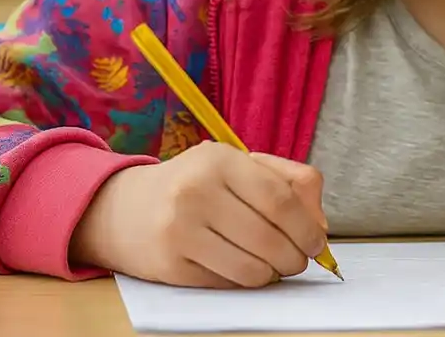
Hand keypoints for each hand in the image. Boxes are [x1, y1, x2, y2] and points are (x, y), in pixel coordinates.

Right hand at [70, 142, 329, 287]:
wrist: (123, 209)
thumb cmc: (196, 184)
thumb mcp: (240, 166)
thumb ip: (290, 182)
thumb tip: (321, 223)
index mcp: (219, 160)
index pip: (280, 199)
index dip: (307, 227)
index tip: (318, 242)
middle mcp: (195, 192)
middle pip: (268, 237)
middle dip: (295, 256)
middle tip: (300, 260)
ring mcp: (178, 231)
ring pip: (250, 268)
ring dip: (273, 274)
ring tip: (275, 265)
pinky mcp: (169, 267)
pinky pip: (226, 284)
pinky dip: (245, 282)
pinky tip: (243, 267)